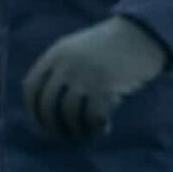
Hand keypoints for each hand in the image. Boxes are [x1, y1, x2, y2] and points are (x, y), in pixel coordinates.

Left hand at [24, 16, 168, 143]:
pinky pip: (93, 116)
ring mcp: (85, 76)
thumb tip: (48, 102)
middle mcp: (66, 65)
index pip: (31, 87)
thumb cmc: (109, 45)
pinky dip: (95, 128)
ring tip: (84, 135)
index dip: (33, 109)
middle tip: (62, 137)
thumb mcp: (76, 48)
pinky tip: (102, 129)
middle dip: (51, 126)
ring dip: (75, 130)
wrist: (141, 34)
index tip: (42, 123)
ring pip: (69, 113)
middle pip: (47, 104)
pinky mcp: (106, 86)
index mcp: (55, 54)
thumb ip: (60, 67)